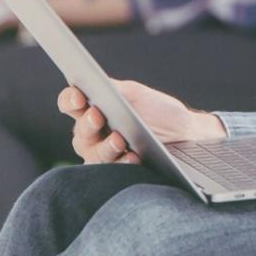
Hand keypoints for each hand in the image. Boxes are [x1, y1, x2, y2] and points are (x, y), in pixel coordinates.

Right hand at [59, 80, 225, 164]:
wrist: (185, 133)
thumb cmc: (158, 110)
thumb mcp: (136, 94)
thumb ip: (115, 89)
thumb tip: (97, 83)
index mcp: (93, 108)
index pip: (71, 104)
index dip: (70, 100)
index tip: (79, 97)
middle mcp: (92, 134)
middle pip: (79, 131)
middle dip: (87, 124)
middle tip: (97, 116)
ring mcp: (104, 154)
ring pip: (94, 154)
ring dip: (106, 146)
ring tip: (120, 139)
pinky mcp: (120, 171)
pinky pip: (114, 172)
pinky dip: (123, 163)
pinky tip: (133, 157)